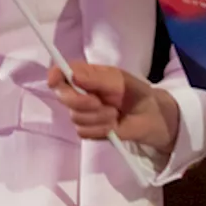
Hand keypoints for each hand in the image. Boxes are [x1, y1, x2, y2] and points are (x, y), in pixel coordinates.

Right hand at [48, 62, 178, 152]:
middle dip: (80, 101)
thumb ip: (95, 79)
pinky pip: (84, 132)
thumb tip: (71, 75)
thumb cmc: (135, 92)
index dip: (55, 76)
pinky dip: (100, 129)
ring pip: (75, 117)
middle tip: (99, 102)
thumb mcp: (119, 80)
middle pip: (63, 97)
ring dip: (98, 117)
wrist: (151, 118)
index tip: (56, 81)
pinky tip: (112, 126)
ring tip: (114, 113)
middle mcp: (79, 93)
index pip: (60, 73)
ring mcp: (83, 113)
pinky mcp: (89, 130)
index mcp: (85, 75)